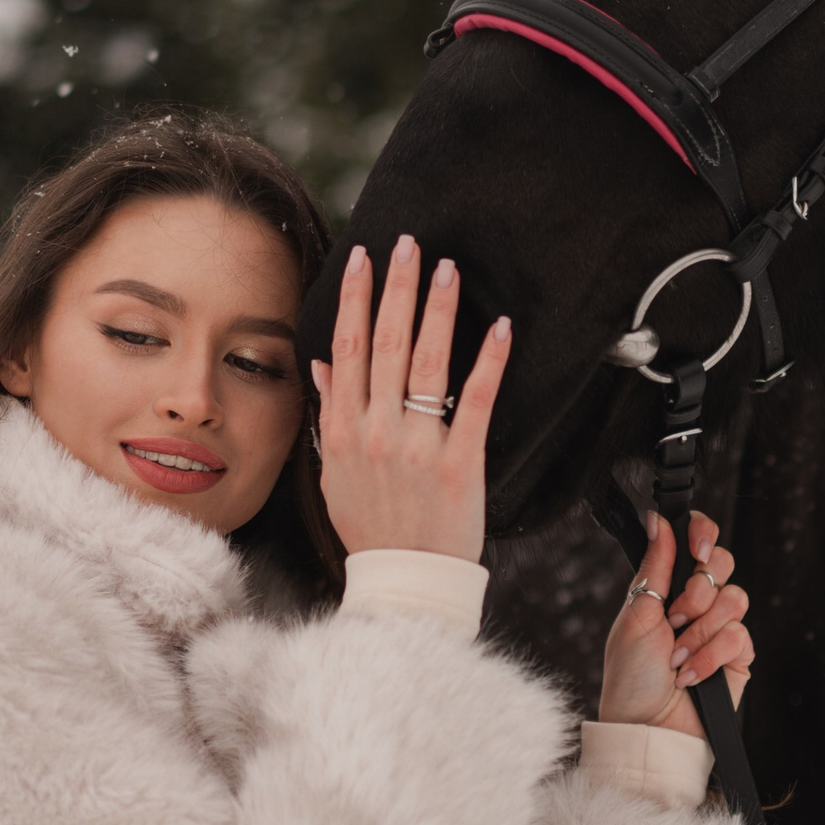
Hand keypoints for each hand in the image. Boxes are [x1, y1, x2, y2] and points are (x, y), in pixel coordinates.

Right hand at [310, 233, 510, 564]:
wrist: (403, 580)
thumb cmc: (371, 527)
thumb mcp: (334, 473)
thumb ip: (328, 415)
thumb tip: (323, 365)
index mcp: (342, 430)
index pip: (348, 349)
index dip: (358, 301)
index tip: (365, 260)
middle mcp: (375, 431)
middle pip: (385, 344)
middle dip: (397, 288)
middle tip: (410, 244)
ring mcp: (417, 445)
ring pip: (426, 363)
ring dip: (437, 310)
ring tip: (447, 269)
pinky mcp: (459, 462)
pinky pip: (475, 401)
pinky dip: (488, 362)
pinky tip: (501, 329)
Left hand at [598, 511, 753, 739]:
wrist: (648, 728)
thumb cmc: (631, 678)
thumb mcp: (636, 615)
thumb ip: (655, 565)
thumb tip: (657, 519)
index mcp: (668, 587)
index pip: (697, 541)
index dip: (703, 534)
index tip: (697, 547)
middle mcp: (696, 604)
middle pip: (723, 562)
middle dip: (698, 590)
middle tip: (676, 617)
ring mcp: (719, 629)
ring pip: (734, 598)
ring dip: (700, 630)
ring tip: (677, 657)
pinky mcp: (738, 656)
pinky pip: (739, 634)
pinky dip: (710, 655)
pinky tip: (690, 674)